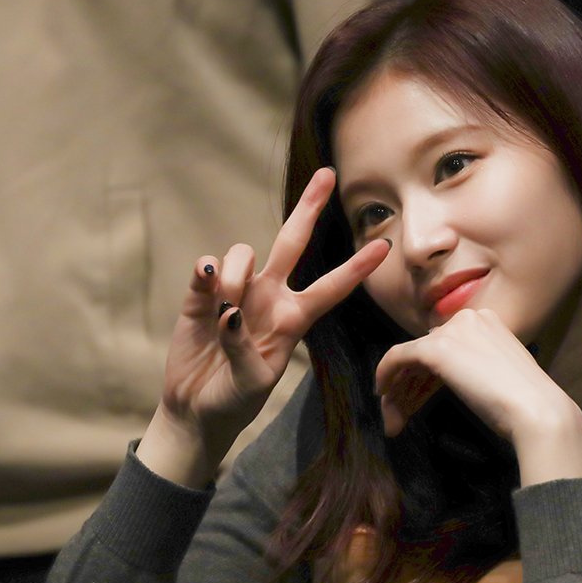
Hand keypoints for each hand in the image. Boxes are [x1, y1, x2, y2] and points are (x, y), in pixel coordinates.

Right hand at [141, 168, 387, 484]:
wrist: (197, 408)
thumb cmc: (235, 398)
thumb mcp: (252, 382)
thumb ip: (244, 345)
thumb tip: (230, 310)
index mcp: (294, 319)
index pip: (332, 288)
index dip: (357, 268)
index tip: (385, 246)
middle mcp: (270, 296)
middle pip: (293, 242)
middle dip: (309, 208)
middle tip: (327, 174)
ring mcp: (237, 291)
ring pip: (243, 252)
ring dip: (235, 274)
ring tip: (225, 307)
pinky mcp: (202, 294)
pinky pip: (207, 267)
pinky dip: (206, 274)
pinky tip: (206, 287)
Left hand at [373, 310, 581, 484]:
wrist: (537, 410)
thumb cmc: (526, 403)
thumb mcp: (499, 374)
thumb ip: (474, 367)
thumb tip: (439, 378)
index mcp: (488, 321)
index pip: (446, 344)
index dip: (427, 377)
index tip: (418, 402)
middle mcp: (469, 318)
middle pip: (427, 351)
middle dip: (410, 385)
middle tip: (401, 414)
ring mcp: (453, 331)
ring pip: (411, 358)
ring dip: (399, 390)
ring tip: (393, 421)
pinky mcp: (437, 348)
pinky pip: (397, 357)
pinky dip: (385, 374)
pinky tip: (382, 395)